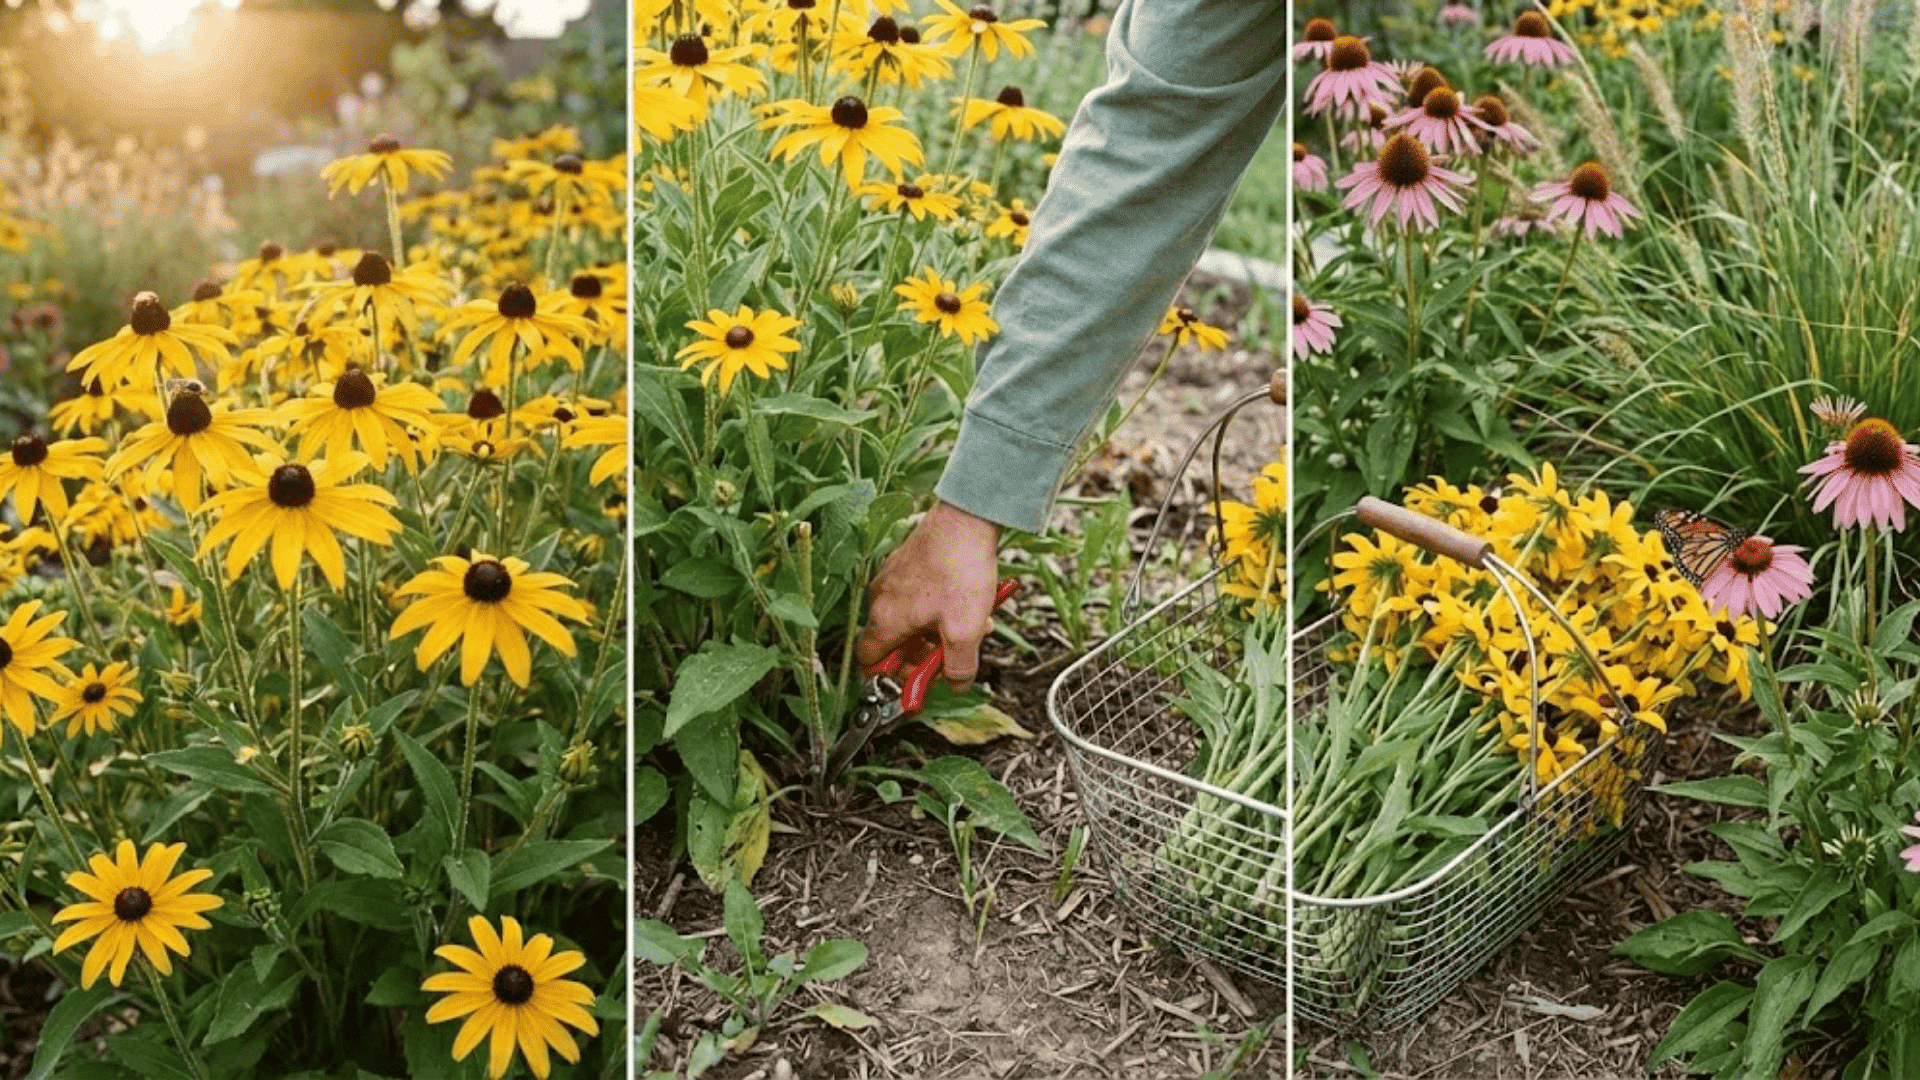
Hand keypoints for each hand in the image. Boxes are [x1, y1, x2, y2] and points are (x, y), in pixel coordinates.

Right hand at [854, 500, 1001, 693]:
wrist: (967, 518)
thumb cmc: (960, 571)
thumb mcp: (965, 631)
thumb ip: (959, 668)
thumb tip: (957, 685)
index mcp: (885, 619)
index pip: (870, 662)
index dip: (893, 678)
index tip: (919, 680)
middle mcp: (880, 598)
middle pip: (895, 642)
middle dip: (926, 653)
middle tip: (952, 654)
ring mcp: (892, 578)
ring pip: (911, 618)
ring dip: (939, 630)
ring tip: (973, 626)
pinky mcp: (907, 563)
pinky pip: (918, 596)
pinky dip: (940, 607)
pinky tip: (970, 602)